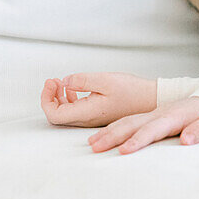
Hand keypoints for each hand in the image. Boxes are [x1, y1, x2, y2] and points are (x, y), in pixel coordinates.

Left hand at [40, 72, 155, 127]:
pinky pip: (76, 110)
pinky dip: (70, 99)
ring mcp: (92, 118)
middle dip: (50, 97)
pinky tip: (74, 89)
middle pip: (57, 115)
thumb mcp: (106, 80)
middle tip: (53, 81)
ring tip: (61, 83)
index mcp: (87, 112)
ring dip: (59, 98)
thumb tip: (64, 82)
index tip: (52, 82)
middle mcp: (88, 119)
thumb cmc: (132, 91)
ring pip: (66, 113)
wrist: (151, 99)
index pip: (54, 114)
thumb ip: (82, 81)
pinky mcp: (97, 114)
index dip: (46, 99)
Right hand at [87, 96, 198, 154]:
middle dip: (113, 136)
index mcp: (174, 116)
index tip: (124, 151)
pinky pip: (131, 120)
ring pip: (128, 121)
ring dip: (110, 132)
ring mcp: (156, 113)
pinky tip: (104, 135)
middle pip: (133, 124)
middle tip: (95, 148)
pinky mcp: (154, 116)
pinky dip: (116, 127)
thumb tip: (187, 140)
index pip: (153, 129)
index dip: (138, 140)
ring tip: (92, 144)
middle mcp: (161, 113)